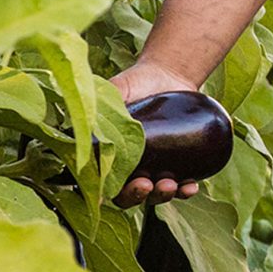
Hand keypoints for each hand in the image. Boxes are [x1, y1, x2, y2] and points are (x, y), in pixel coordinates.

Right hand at [110, 59, 206, 207]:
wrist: (167, 75)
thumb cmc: (134, 84)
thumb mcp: (114, 92)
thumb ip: (98, 106)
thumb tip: (82, 121)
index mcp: (108, 156)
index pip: (101, 182)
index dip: (103, 193)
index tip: (106, 194)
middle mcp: (129, 168)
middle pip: (128, 195)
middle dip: (136, 196)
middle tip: (144, 185)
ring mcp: (153, 169)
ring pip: (154, 195)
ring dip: (161, 196)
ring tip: (169, 185)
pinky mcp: (177, 165)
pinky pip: (181, 185)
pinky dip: (185, 190)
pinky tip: (191, 187)